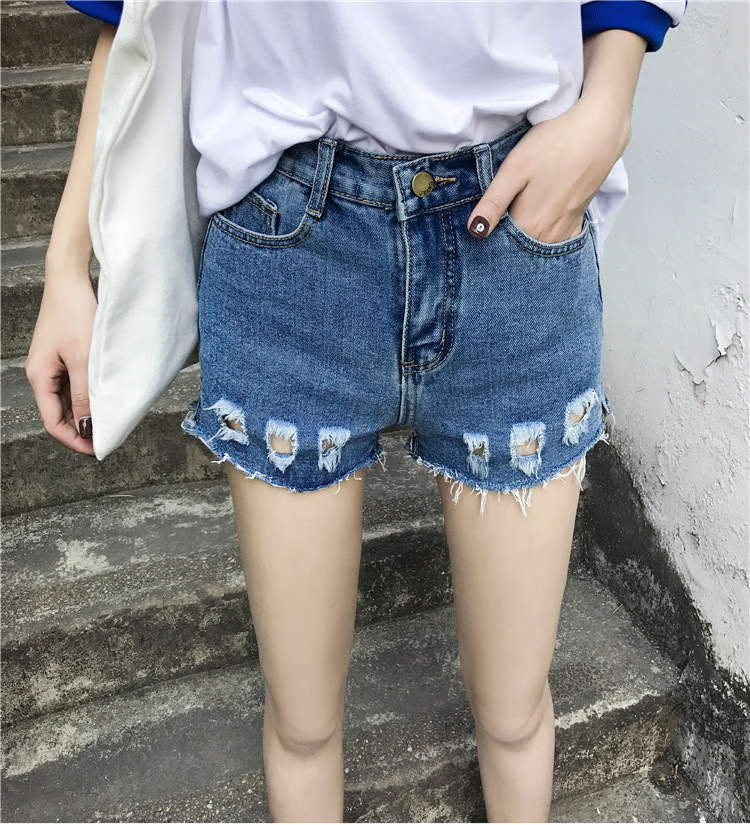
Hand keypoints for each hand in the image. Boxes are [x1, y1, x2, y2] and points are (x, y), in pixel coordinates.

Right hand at [25, 268, 97, 454]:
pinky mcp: (65, 354)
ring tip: (108, 419)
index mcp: (39, 377)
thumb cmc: (75, 314)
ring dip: (86, 411)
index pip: (53, 421)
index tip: (96, 449)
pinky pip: (74, 383)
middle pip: (60, 412)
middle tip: (106, 437)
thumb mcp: (83, 360)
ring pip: (69, 399)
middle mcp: (42, 373)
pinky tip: (104, 398)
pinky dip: (88, 394)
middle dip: (81, 428)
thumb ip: (85, 396)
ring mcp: (53, 363)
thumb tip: (86, 427)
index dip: (74, 439)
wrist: (71, 279)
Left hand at [468, 96, 630, 243]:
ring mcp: (565, 229)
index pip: (499, 247)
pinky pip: (556, 242)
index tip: (479, 232)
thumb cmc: (555, 144)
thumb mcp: (514, 169)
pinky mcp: (577, 220)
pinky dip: (543, 241)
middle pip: (518, 250)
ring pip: (536, 247)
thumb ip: (493, 203)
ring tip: (514, 224)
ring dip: (523, 243)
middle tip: (496, 226)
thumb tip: (475, 231)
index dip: (487, 240)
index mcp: (529, 224)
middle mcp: (548, 234)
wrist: (599, 130)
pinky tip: (536, 227)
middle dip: (504, 245)